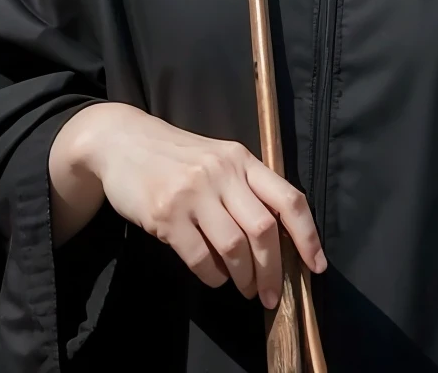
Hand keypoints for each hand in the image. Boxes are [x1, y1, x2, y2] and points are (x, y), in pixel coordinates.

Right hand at [56, 102, 326, 308]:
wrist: (121, 142)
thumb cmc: (175, 156)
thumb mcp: (217, 159)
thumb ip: (244, 188)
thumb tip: (275, 240)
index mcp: (241, 159)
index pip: (288, 198)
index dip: (307, 236)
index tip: (316, 266)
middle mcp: (222, 172)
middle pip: (263, 230)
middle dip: (273, 271)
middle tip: (271, 295)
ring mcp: (193, 192)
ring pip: (234, 247)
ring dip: (244, 277)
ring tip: (245, 287)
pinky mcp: (166, 214)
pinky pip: (199, 258)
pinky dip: (212, 276)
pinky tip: (213, 277)